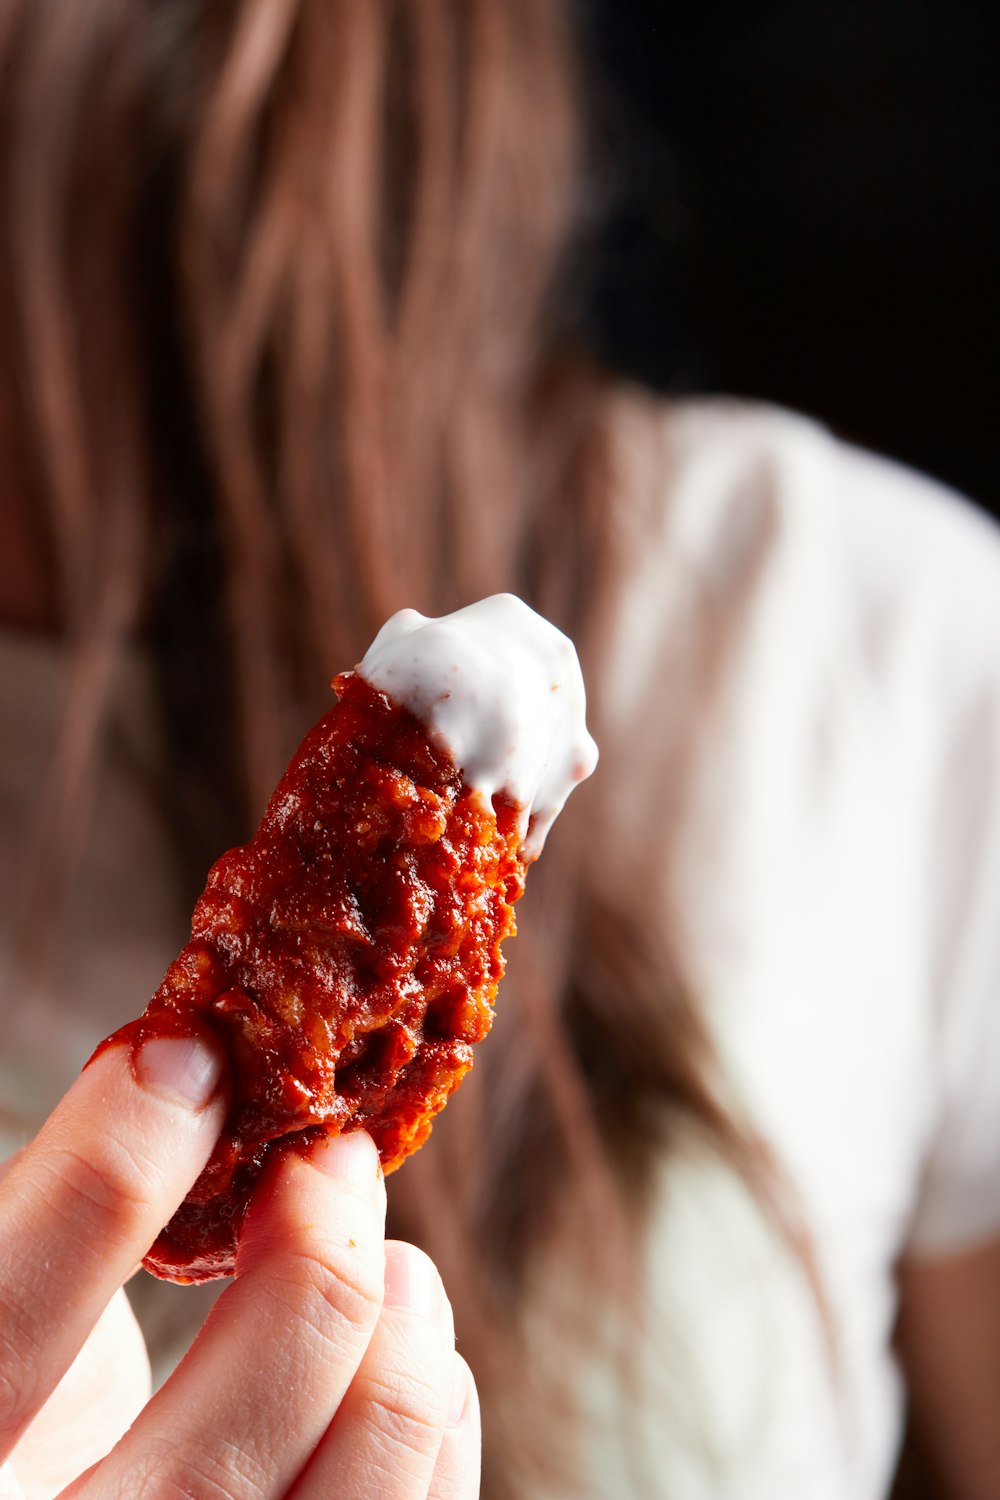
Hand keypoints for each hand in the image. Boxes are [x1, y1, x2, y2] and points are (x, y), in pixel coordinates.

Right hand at [0, 1034, 479, 1498]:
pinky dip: (436, 1446)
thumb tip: (190, 1075)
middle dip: (309, 1290)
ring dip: (397, 1372)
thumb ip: (63, 1226)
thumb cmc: (19, 1411)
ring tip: (402, 1263)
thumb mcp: (6, 1308)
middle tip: (337, 1159)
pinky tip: (422, 1358)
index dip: (98, 1187)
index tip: (190, 1058)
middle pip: (199, 1486)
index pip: (2, 1339)